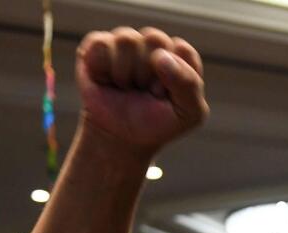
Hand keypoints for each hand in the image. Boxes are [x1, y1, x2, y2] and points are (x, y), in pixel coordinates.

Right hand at [76, 26, 207, 153]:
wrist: (119, 139)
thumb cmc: (157, 124)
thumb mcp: (188, 113)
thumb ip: (189, 84)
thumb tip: (160, 56)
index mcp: (180, 55)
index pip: (181, 50)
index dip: (173, 78)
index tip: (165, 96)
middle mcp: (154, 44)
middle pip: (154, 39)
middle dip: (148, 74)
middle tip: (144, 93)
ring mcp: (126, 43)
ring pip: (127, 40)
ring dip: (125, 73)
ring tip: (126, 88)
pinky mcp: (98, 46)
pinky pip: (102, 45)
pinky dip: (103, 69)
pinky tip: (106, 81)